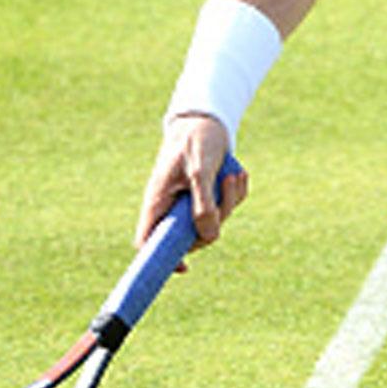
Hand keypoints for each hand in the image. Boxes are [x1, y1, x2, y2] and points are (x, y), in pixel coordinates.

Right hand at [136, 113, 247, 249]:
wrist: (206, 119)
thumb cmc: (196, 140)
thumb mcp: (201, 169)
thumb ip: (204, 203)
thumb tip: (209, 236)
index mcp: (158, 200)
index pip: (148, 239)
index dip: (160, 258)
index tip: (184, 268)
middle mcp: (172, 205)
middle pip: (191, 236)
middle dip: (216, 219)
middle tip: (225, 191)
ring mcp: (189, 202)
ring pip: (213, 222)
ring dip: (229, 202)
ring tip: (233, 174)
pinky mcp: (207, 196)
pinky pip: (225, 208)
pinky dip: (236, 194)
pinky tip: (237, 173)